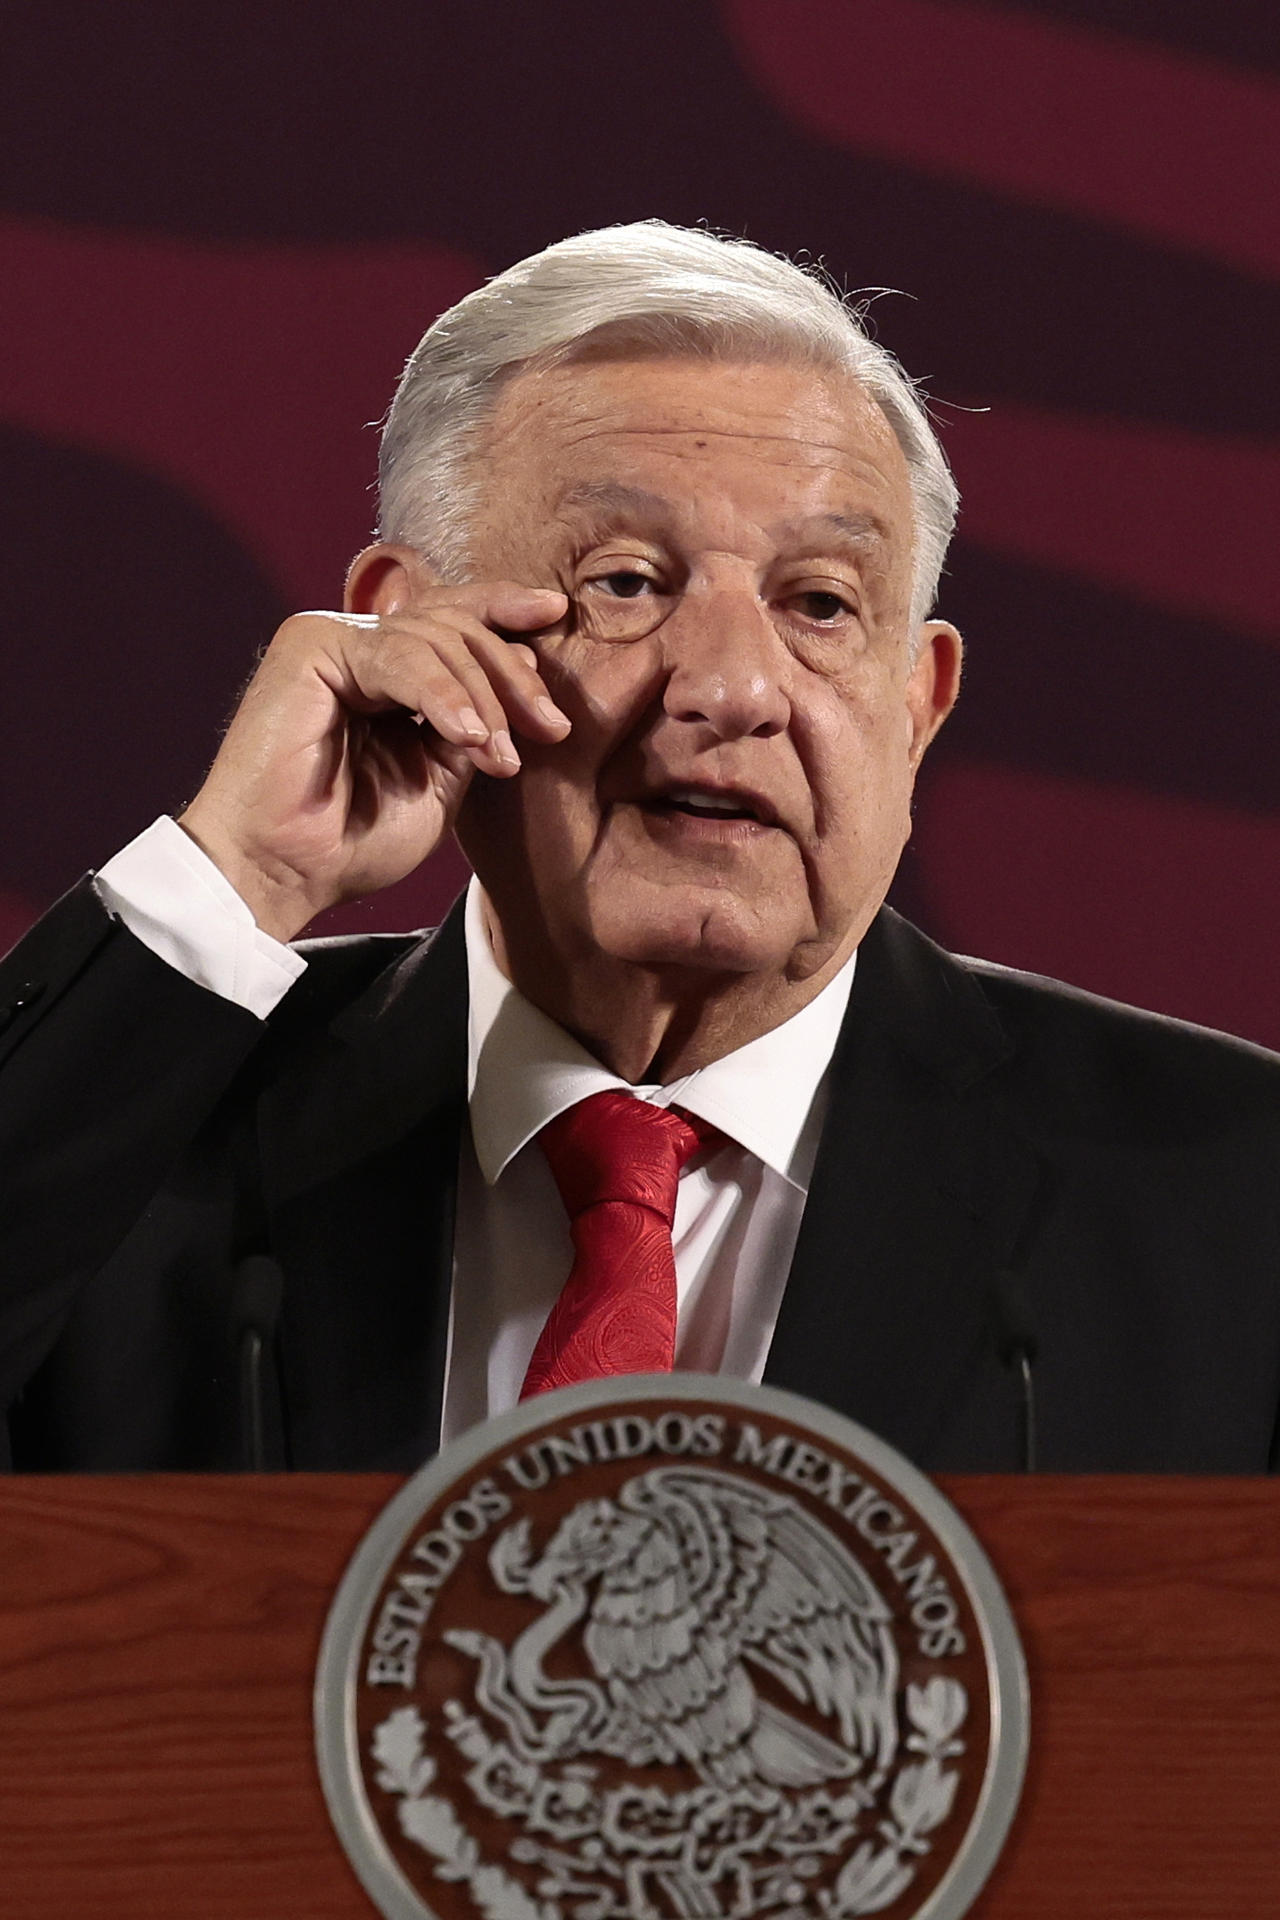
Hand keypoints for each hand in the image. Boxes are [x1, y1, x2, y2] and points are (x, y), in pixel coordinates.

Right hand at [179, 579, 569, 940]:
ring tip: (499, 757)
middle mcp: (359, 645)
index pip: (455, 620)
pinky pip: (400, 658)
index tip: (557, 615)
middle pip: (456, 623)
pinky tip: (468, 736)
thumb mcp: (441, 779)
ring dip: (482, 698)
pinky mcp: (311, 647)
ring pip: (436, 639)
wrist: (287, 872)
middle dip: (511, 674)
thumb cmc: (353, 839)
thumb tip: (527, 672)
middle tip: (550, 727)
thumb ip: (476, 723)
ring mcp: (332, 640)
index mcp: (389, 671)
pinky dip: (442, 695)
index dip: (505, 611)